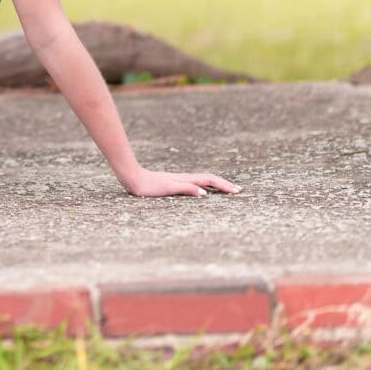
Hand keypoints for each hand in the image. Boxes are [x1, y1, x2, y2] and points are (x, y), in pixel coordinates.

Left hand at [121, 167, 242, 197]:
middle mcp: (185, 178)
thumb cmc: (148, 185)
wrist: (132, 177)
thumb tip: (205, 193)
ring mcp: (179, 180)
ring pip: (202, 181)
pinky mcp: (173, 183)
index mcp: (186, 179)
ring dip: (216, 185)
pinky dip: (204, 187)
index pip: (210, 181)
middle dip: (224, 185)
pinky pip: (194, 184)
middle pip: (209, 179)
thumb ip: (186, 189)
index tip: (237, 191)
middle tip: (238, 191)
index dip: (224, 185)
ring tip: (226, 190)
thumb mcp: (168, 188)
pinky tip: (203, 192)